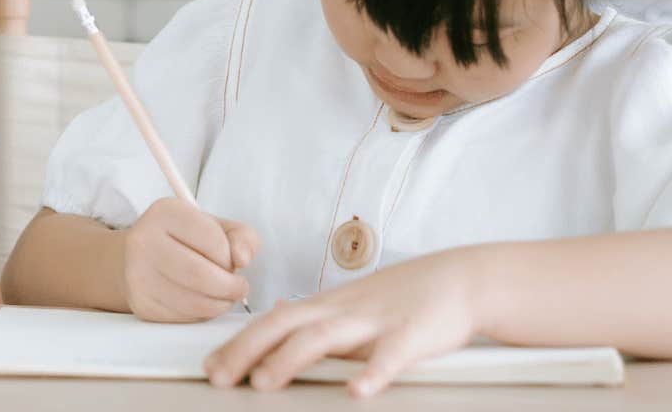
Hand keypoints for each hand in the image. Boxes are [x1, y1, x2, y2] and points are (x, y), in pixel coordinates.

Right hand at [120, 198, 257, 322]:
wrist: (141, 259)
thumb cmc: (185, 241)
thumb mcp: (216, 227)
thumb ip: (242, 236)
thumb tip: (243, 258)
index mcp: (166, 213)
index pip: (211, 239)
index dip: (231, 256)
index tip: (233, 261)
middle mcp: (144, 241)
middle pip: (200, 275)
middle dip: (230, 287)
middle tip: (238, 287)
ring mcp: (138, 275)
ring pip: (194, 302)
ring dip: (220, 304)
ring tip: (223, 295)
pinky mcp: (142, 304)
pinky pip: (184, 318)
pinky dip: (203, 315)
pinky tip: (203, 302)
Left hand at [203, 247, 484, 397]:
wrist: (460, 279)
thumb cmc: (405, 296)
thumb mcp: (351, 300)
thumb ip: (314, 312)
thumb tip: (277, 310)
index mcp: (327, 306)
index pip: (272, 321)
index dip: (238, 342)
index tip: (210, 364)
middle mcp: (343, 310)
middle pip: (286, 325)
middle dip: (247, 350)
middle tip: (218, 376)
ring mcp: (376, 321)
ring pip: (325, 337)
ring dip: (290, 359)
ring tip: (264, 383)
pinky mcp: (412, 335)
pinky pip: (390, 356)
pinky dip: (372, 373)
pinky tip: (356, 392)